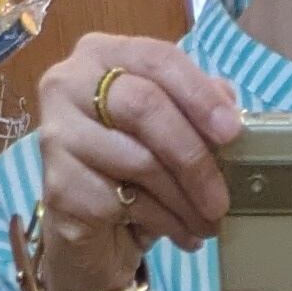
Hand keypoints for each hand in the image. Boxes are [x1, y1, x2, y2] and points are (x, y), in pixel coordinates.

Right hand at [29, 37, 242, 290]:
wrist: (89, 232)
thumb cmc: (130, 170)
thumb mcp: (167, 129)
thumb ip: (193, 106)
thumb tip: (229, 104)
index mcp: (99, 55)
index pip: (156, 59)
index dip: (199, 93)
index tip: (233, 132)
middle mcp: (68, 85)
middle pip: (144, 106)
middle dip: (193, 154)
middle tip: (222, 196)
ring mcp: (58, 136)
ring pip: (139, 160)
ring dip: (185, 200)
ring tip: (211, 223)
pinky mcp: (59, 187)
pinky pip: (126, 203)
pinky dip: (166, 223)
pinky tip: (184, 235)